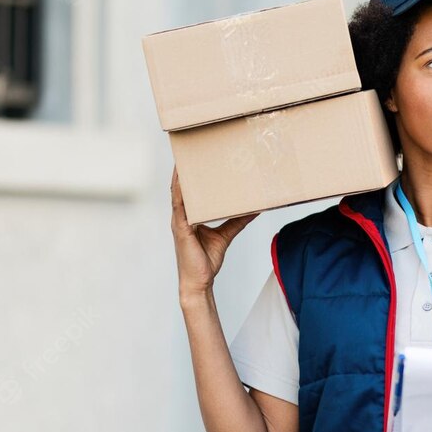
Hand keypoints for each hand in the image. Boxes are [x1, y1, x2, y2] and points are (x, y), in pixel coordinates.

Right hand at [171, 166, 257, 298]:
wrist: (199, 282)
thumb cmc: (206, 260)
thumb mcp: (225, 235)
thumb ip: (237, 221)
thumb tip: (254, 209)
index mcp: (189, 216)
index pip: (188, 191)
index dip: (189, 175)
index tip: (195, 158)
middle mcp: (181, 216)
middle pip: (180, 188)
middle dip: (182, 170)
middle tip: (188, 150)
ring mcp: (179, 222)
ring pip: (177, 194)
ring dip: (179, 176)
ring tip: (182, 159)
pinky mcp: (182, 229)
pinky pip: (180, 207)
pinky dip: (181, 194)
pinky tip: (183, 182)